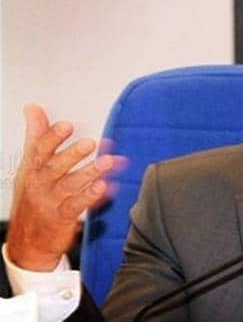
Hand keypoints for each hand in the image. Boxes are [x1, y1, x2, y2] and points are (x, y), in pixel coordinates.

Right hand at [6, 104, 115, 270]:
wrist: (27, 242)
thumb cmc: (32, 197)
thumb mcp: (29, 166)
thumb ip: (36, 136)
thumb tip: (33, 108)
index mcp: (32, 169)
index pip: (39, 150)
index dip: (52, 137)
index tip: (67, 125)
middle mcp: (40, 184)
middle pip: (55, 167)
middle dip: (73, 154)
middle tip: (91, 142)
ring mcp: (51, 201)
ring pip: (70, 185)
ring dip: (90, 172)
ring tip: (108, 162)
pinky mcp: (63, 217)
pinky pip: (78, 205)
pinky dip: (93, 196)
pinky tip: (106, 187)